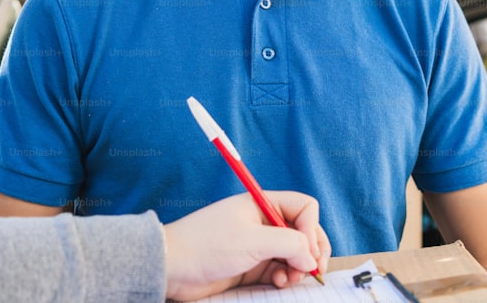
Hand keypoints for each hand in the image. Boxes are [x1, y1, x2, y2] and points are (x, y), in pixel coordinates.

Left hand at [163, 191, 330, 300]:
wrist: (171, 268)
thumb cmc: (205, 245)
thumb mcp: (253, 241)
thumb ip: (289, 245)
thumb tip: (311, 256)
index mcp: (262, 204)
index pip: (303, 207)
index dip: (311, 228)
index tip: (307, 251)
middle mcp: (263, 222)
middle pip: (303, 231)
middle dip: (311, 250)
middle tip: (314, 270)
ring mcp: (258, 244)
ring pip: (293, 254)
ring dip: (298, 267)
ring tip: (290, 279)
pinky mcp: (251, 266)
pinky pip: (280, 269)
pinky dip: (284, 277)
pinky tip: (278, 282)